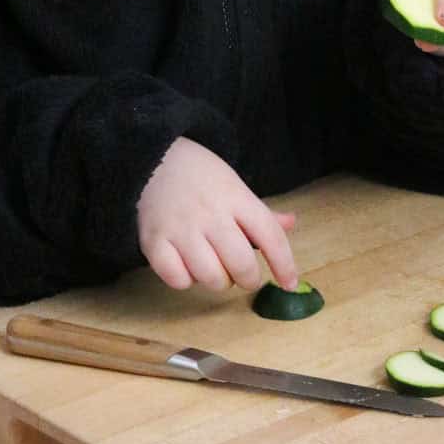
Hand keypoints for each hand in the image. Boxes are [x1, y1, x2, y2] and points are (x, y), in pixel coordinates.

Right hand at [137, 136, 297, 292]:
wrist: (152, 159)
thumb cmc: (200, 177)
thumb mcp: (234, 186)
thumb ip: (260, 212)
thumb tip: (291, 223)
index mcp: (236, 198)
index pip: (270, 237)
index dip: (285, 265)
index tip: (289, 283)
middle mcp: (210, 214)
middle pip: (241, 264)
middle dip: (249, 279)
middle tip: (244, 276)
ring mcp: (180, 229)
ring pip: (211, 277)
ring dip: (218, 281)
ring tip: (214, 268)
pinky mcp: (154, 242)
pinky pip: (177, 279)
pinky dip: (186, 281)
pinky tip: (187, 267)